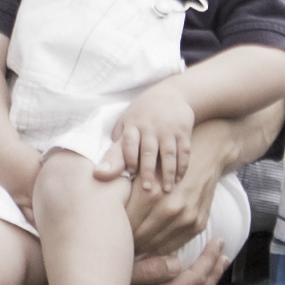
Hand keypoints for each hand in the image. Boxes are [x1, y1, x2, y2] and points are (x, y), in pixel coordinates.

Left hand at [108, 78, 202, 193]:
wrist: (171, 95)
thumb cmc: (142, 116)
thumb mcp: (126, 126)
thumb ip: (116, 150)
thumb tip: (99, 174)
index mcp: (133, 125)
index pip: (128, 143)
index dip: (128, 158)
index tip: (130, 172)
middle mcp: (151, 127)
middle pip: (149, 151)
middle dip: (147, 170)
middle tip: (147, 189)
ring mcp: (169, 129)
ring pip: (169, 153)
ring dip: (168, 172)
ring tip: (166, 189)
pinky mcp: (184, 131)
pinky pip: (184, 151)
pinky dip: (182, 165)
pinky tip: (179, 178)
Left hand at [118, 164, 218, 260]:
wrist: (205, 155)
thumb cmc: (166, 158)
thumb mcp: (140, 156)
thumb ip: (116, 162)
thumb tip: (98, 174)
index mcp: (151, 193)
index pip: (124, 222)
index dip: (112, 228)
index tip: (108, 228)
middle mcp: (170, 208)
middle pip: (138, 236)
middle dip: (126, 239)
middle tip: (116, 239)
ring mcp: (186, 218)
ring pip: (154, 245)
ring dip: (141, 246)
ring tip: (131, 243)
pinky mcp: (197, 224)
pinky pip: (172, 246)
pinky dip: (158, 247)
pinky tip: (149, 242)